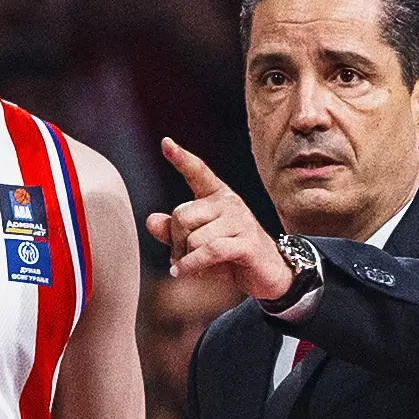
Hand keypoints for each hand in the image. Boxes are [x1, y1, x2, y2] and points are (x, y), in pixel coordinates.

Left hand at [144, 139, 292, 299]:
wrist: (267, 275)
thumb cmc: (230, 255)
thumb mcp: (197, 242)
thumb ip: (173, 231)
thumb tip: (152, 221)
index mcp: (217, 195)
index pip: (198, 172)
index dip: (181, 158)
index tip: (166, 143)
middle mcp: (230, 202)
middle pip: (182, 215)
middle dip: (175, 243)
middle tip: (180, 259)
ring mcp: (241, 221)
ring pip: (194, 238)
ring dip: (185, 260)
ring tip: (193, 269)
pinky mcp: (247, 243)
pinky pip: (209, 251)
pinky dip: (192, 265)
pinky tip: (184, 272)